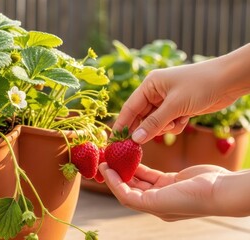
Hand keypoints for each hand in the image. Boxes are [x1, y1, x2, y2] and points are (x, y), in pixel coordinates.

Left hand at [100, 163, 229, 220]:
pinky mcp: (171, 180)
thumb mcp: (159, 201)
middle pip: (130, 187)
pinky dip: (141, 166)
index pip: (125, 195)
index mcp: (153, 209)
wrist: (220, 190)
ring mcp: (164, 190)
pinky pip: (151, 173)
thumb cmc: (191, 198)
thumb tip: (117, 191)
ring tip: (116, 156)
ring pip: (140, 179)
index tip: (104, 167)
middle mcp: (156, 201)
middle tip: (107, 159)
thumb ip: (137, 198)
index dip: (113, 182)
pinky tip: (132, 156)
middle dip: (117, 174)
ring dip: (127, 168)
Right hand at [112, 44, 249, 143]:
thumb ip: (154, 123)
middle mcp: (155, 92)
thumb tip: (135, 139)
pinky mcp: (178, 108)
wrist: (230, 80)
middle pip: (141, 117)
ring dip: (164, 127)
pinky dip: (175, 125)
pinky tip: (186, 119)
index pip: (129, 108)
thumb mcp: (175, 106)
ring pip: (156, 123)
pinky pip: (169, 123)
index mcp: (150, 85)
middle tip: (139, 145)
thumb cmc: (201, 85)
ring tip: (178, 121)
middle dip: (146, 128)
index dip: (121, 125)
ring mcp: (167, 101)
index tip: (114, 141)